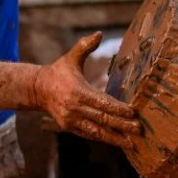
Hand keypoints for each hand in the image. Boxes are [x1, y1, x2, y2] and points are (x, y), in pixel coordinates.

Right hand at [33, 32, 140, 148]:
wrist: (38, 89)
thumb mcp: (71, 56)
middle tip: (139, 130)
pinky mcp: (69, 127)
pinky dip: (103, 138)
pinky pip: (89, 134)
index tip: (133, 112)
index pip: (102, 102)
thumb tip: (99, 34)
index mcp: (78, 91)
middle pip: (102, 119)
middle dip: (122, 125)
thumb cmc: (59, 71)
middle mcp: (75, 108)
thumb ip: (85, 46)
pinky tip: (117, 141)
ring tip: (131, 143)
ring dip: (115, 138)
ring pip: (97, 132)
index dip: (118, 108)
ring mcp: (71, 120)